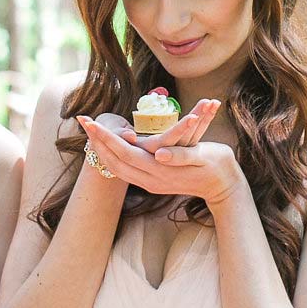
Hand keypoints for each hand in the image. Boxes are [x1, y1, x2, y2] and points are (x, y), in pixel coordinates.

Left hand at [77, 101, 243, 207]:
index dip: (107, 137)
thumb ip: (181, 156)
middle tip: (82, 121)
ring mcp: (151, 183)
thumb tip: (160, 154)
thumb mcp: (203, 156)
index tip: (92, 122)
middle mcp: (151, 179)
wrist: (224, 186)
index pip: (125, 152)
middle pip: (115, 159)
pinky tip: (107, 148)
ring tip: (89, 132)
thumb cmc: (216, 165)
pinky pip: (125, 171)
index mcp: (160, 169)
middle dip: (97, 140)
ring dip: (101, 149)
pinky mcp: (153, 182)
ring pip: (117, 167)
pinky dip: (112, 157)